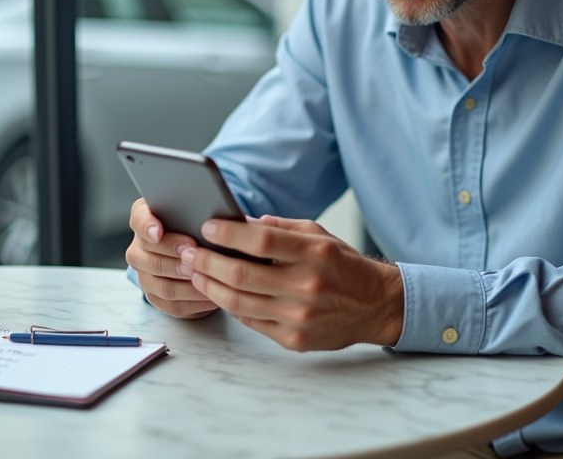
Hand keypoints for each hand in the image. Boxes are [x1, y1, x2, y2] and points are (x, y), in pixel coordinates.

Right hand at [125, 198, 219, 318]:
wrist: (195, 248)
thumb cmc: (196, 223)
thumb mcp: (194, 209)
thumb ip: (195, 208)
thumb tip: (213, 211)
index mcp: (145, 221)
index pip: (139, 221)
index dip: (147, 227)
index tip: (158, 232)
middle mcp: (139, 249)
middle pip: (150, 258)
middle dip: (173, 256)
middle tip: (193, 253)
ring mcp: (145, 275)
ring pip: (162, 285)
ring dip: (186, 283)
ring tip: (206, 276)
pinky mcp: (157, 297)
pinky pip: (173, 304)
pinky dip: (194, 301)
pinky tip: (212, 296)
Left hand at [177, 215, 403, 350]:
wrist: (375, 306)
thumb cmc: (342, 265)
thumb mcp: (319, 235)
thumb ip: (280, 227)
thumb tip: (239, 222)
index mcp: (314, 253)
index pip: (261, 240)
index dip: (229, 233)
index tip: (207, 226)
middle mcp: (306, 285)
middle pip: (242, 273)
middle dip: (207, 261)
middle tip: (188, 252)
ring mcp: (299, 316)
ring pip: (239, 301)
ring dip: (209, 285)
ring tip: (194, 272)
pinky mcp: (293, 340)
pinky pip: (250, 321)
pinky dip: (230, 305)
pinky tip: (217, 292)